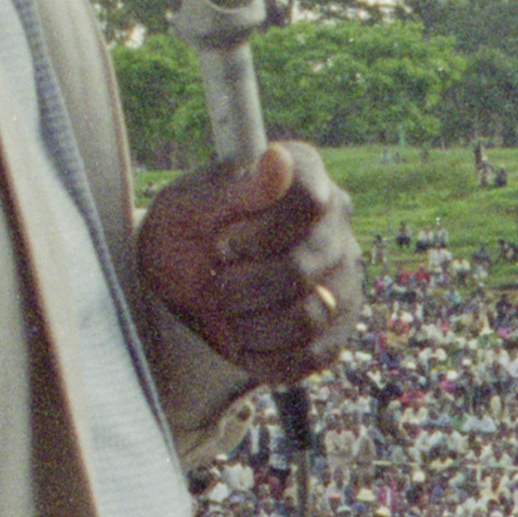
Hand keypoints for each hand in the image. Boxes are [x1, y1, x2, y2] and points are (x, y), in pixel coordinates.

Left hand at [137, 139, 353, 384]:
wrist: (175, 288)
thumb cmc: (184, 235)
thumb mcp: (190, 206)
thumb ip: (235, 186)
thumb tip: (278, 158)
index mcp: (307, 182)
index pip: (309, 202)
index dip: (258, 232)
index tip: (223, 242)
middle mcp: (335, 231)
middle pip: (301, 270)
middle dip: (240, 285)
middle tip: (216, 279)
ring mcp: (342, 284)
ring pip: (307, 317)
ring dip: (249, 322)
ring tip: (230, 309)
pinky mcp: (335, 334)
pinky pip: (309, 358)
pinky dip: (263, 355)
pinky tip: (243, 336)